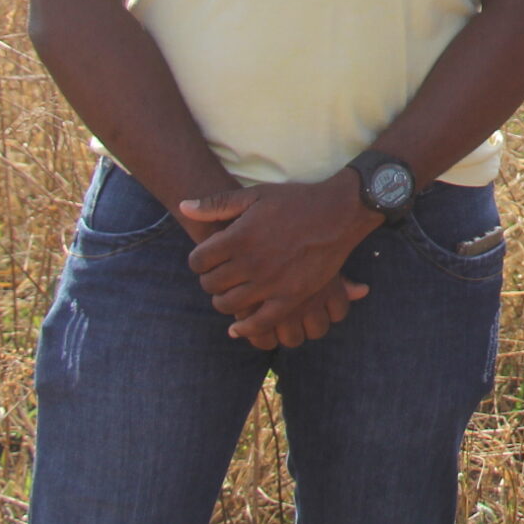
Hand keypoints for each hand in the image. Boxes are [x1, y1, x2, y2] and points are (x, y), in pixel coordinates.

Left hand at [181, 177, 380, 341]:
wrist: (340, 212)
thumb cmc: (296, 201)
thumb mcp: (255, 195)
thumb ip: (217, 203)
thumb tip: (184, 207)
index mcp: (238, 237)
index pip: (198, 261)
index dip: (199, 260)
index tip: (208, 259)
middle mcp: (251, 262)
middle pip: (210, 284)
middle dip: (210, 280)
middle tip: (221, 275)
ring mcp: (271, 282)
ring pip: (229, 305)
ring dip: (224, 301)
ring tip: (232, 292)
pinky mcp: (291, 297)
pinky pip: (259, 322)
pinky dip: (245, 328)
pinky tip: (239, 326)